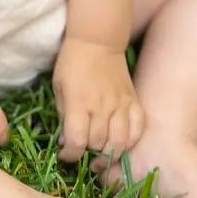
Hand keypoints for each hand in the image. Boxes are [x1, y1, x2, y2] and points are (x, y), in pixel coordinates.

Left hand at [52, 36, 144, 163]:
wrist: (97, 41)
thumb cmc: (72, 62)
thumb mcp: (59, 87)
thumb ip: (63, 114)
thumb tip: (67, 140)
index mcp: (78, 103)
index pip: (77, 141)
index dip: (70, 155)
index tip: (66, 155)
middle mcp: (101, 107)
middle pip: (97, 144)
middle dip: (87, 153)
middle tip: (82, 151)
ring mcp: (120, 105)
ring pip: (119, 142)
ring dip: (109, 155)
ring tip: (101, 156)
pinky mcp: (133, 101)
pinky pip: (137, 129)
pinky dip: (131, 141)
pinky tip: (121, 144)